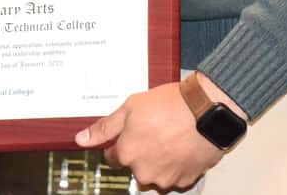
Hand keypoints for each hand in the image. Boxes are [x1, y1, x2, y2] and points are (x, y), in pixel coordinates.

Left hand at [75, 77, 240, 189]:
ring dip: (158, 160)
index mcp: (128, 154)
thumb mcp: (129, 107)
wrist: (205, 111)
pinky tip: (180, 145)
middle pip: (135, 167)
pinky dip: (176, 164)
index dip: (119, 144)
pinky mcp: (186, 180)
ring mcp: (167, 179)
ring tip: (168, 136)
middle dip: (140, 152)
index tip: (128, 135)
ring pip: (155, 174)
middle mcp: (145, 171)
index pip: (112, 158)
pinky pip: (175, 176)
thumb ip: (105, 127)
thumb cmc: (169, 106)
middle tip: (152, 130)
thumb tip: (81, 138)